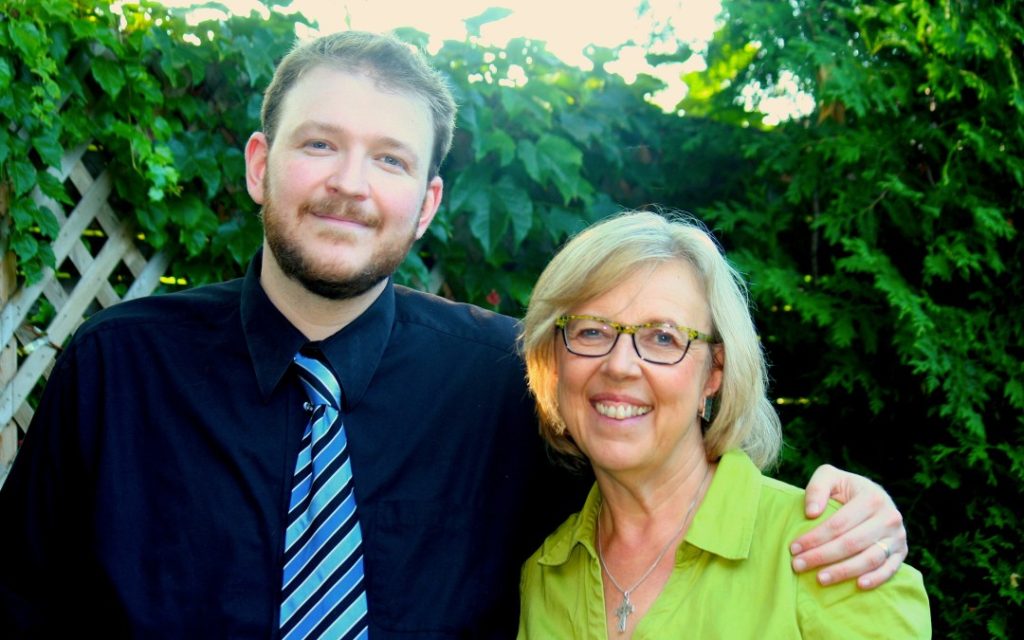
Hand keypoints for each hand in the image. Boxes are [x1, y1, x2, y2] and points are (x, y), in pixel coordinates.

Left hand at [789, 464, 906, 589]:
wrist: (873, 495)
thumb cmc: (845, 489)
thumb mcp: (830, 477)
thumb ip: (817, 488)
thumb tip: (811, 513)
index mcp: (872, 498)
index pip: (839, 523)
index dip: (815, 537)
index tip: (794, 547)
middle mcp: (889, 517)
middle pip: (852, 543)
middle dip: (822, 556)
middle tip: (798, 565)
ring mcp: (897, 536)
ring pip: (870, 559)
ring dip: (844, 572)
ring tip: (820, 578)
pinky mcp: (902, 551)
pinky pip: (889, 569)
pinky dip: (875, 579)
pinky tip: (857, 585)